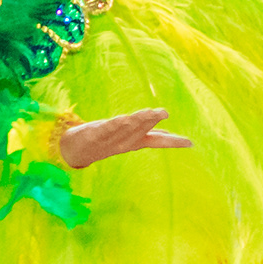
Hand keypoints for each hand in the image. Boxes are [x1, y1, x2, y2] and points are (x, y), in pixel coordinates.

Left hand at [56, 108, 189, 169]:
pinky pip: (104, 129)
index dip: (173, 141)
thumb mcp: (124, 135)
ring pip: (125, 128)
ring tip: (148, 112)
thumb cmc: (101, 140)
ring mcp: (107, 139)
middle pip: (140, 130)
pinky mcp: (92, 135)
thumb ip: (143, 127)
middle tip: (164, 113)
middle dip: (152, 121)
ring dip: (136, 121)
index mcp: (133, 142)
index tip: (190, 143)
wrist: (72, 151)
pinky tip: (123, 118)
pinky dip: (114, 124)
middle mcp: (123, 142)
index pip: (156, 140)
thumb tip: (161, 119)